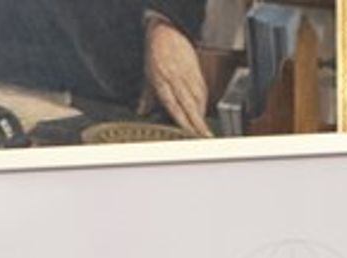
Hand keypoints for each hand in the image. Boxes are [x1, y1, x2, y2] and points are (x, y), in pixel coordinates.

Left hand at [140, 13, 212, 136]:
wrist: (167, 32)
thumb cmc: (155, 53)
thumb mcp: (147, 76)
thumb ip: (146, 96)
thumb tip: (141, 111)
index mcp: (162, 83)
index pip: (175, 106)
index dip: (183, 121)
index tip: (189, 133)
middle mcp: (176, 81)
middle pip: (190, 106)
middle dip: (197, 123)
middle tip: (204, 136)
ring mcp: (187, 76)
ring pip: (198, 98)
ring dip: (202, 114)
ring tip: (205, 129)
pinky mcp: (195, 71)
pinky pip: (202, 89)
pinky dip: (204, 101)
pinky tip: (204, 110)